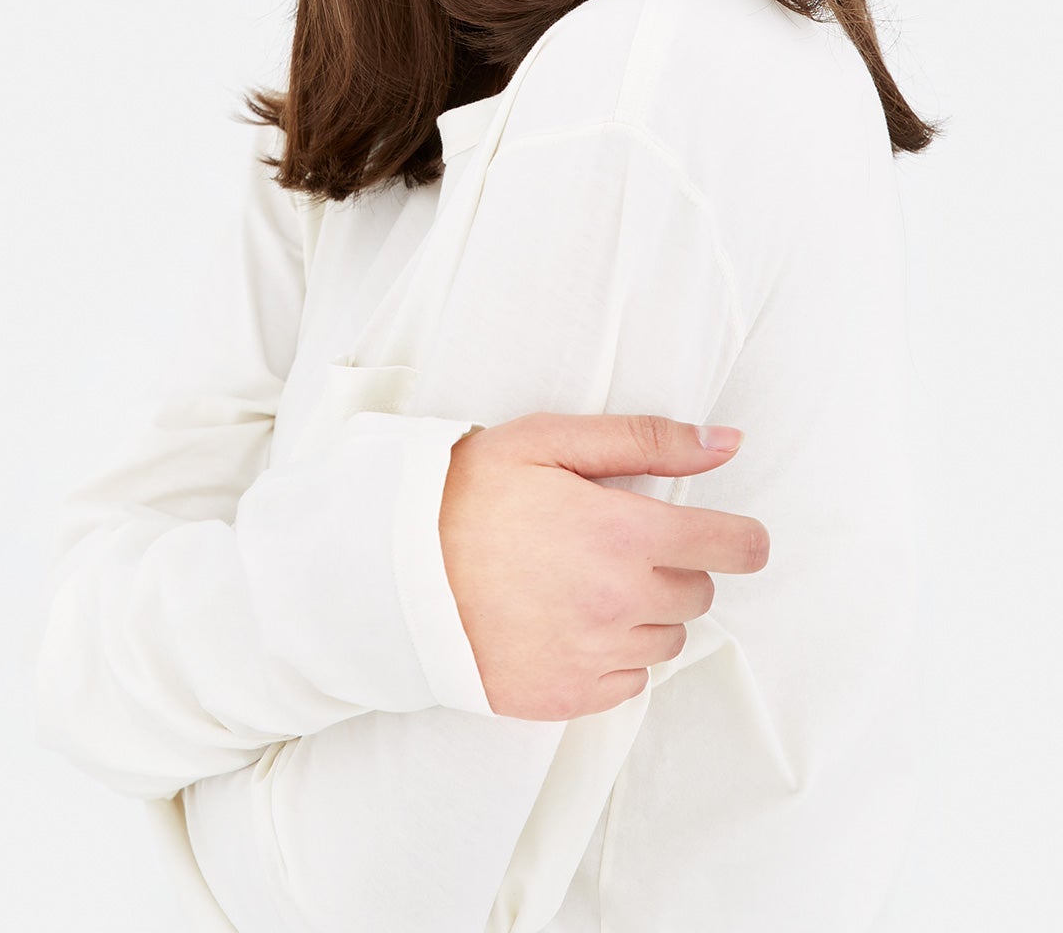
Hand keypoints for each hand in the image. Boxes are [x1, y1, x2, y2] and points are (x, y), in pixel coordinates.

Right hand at [438, 412, 768, 720]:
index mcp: (625, 534)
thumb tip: (727, 443)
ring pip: (666, 641)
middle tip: (619, 545)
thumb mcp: (552, 442)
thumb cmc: (470, 493)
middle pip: (698, 594)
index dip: (742, 539)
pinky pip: (629, 684)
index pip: (731, 546)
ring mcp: (595, 657)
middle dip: (674, 567)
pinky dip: (614, 657)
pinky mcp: (567, 698)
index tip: (736, 538)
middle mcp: (620, 602)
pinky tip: (570, 623)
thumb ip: (647, 441)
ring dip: (645, 613)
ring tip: (586, 584)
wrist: (394, 567)